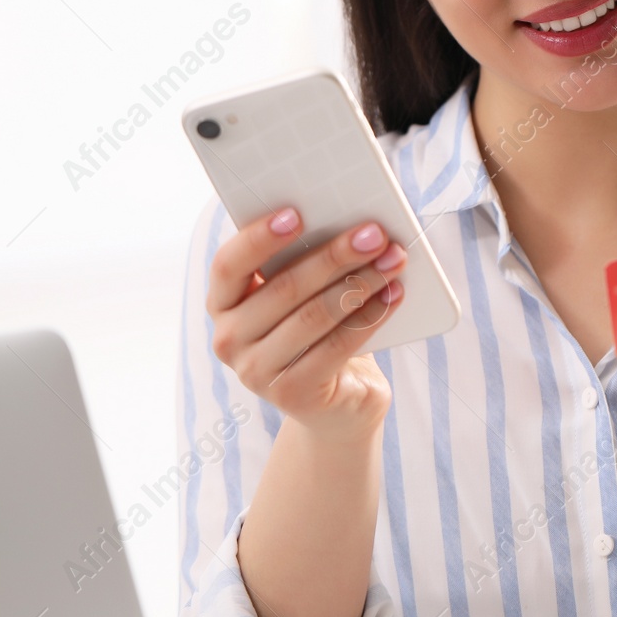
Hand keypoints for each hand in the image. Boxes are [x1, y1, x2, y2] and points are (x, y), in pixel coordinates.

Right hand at [207, 208, 408, 442]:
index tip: (297, 213)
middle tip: (374, 234)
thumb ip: (305, 262)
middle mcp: (228, 339)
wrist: (337, 403)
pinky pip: (337, 346)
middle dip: (336, 255)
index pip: (229, 265)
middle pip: (284, 287)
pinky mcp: (291, 394)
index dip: (259, 238)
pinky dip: (370, 316)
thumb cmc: (319, 332)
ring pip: (314, 316)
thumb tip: (349, 222)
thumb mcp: (303, 295)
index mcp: (223, 303)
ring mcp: (255, 372)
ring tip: (393, 260)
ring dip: (361, 283)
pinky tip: (393, 295)